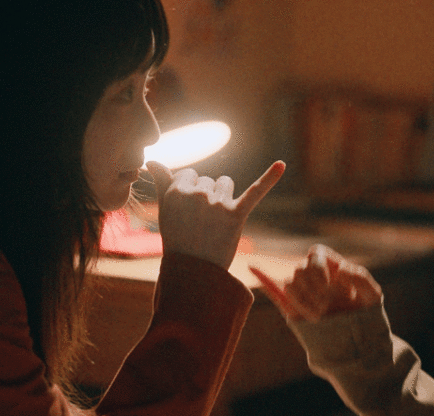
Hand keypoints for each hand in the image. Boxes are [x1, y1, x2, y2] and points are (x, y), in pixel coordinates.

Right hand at [146, 161, 284, 268]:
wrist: (194, 273)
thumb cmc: (178, 239)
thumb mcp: (165, 211)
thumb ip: (162, 183)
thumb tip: (151, 161)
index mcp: (176, 191)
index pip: (189, 174)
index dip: (190, 192)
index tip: (187, 212)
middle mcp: (196, 194)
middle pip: (209, 180)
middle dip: (207, 197)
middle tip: (200, 223)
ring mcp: (217, 204)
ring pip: (226, 183)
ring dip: (224, 197)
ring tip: (215, 222)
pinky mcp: (236, 214)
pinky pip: (255, 191)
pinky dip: (269, 177)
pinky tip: (282, 165)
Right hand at [250, 244, 381, 321]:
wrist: (358, 339)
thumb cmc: (366, 313)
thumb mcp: (372, 295)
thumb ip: (361, 279)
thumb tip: (342, 270)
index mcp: (331, 265)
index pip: (315, 253)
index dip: (319, 267)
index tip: (331, 287)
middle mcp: (314, 275)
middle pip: (300, 268)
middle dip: (312, 287)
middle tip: (327, 306)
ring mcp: (303, 291)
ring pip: (290, 284)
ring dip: (303, 299)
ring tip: (320, 316)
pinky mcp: (292, 307)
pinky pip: (274, 289)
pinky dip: (264, 278)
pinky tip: (252, 265)